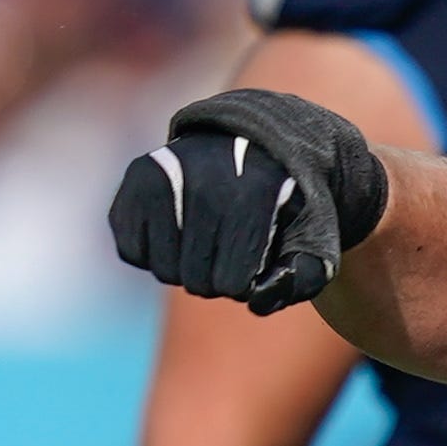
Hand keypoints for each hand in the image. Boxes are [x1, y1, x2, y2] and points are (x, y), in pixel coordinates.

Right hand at [109, 90, 389, 316]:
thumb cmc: (287, 206)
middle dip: (217, 281)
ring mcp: (164, 174)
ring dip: (186, 272)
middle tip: (231, 253)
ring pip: (163, 271)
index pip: (233, 283)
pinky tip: (177, 235)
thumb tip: (257, 302)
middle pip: (197, 282)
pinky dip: (153, 255)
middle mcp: (202, 179)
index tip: (257, 262)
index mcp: (252, 193)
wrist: (261, 143)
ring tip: (206, 244)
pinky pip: (132, 252)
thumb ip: (302, 280)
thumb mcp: (314, 240)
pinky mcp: (137, 177)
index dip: (246, 285)